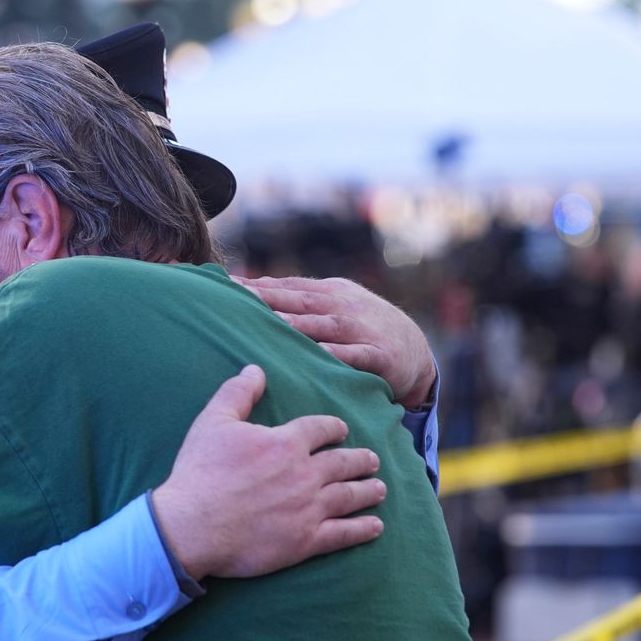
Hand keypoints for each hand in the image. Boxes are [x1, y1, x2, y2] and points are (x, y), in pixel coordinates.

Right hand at [151, 366, 385, 579]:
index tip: (342, 430)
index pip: (321, 429)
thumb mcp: (213, 421)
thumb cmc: (200, 472)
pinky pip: (343, 534)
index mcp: (285, 443)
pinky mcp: (305, 541)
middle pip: (343, 462)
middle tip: (372, 460)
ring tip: (380, 488)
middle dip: (361, 459)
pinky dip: (363, 529)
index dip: (334, 428)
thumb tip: (255, 369)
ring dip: (368, 490)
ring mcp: (308, 509)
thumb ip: (238, 393)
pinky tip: (375, 526)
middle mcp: (305, 474)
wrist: (192, 525)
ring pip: (349, 496)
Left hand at [234, 275, 435, 409]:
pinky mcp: (380, 355)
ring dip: (298, 324)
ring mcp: (362, 329)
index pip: (287, 286)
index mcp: (329, 293)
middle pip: (300, 301)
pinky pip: (357, 355)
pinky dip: (339, 354)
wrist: (416, 351)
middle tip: (238, 299)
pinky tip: (320, 354)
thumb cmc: (362, 328)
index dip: (257, 286)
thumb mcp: (334, 307)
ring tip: (270, 323)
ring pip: (325, 325)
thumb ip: (298, 299)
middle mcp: (343, 306)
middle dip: (269, 299)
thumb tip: (252, 289)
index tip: (224, 285)